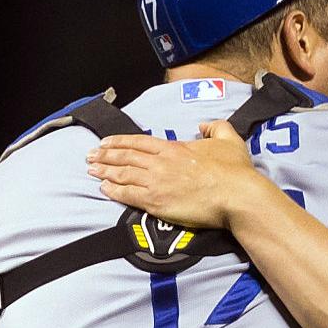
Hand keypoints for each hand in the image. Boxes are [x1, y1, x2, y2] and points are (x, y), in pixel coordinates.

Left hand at [86, 121, 267, 229]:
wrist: (237, 196)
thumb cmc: (235, 171)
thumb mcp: (229, 139)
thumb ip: (215, 126)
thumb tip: (204, 124)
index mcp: (174, 148)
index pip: (139, 142)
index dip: (119, 141)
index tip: (106, 142)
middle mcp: (161, 163)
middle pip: (125, 156)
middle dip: (105, 155)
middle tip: (90, 155)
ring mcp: (157, 183)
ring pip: (123, 174)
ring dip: (104, 171)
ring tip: (90, 169)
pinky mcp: (157, 203)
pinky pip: (128, 195)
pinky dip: (113, 190)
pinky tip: (103, 188)